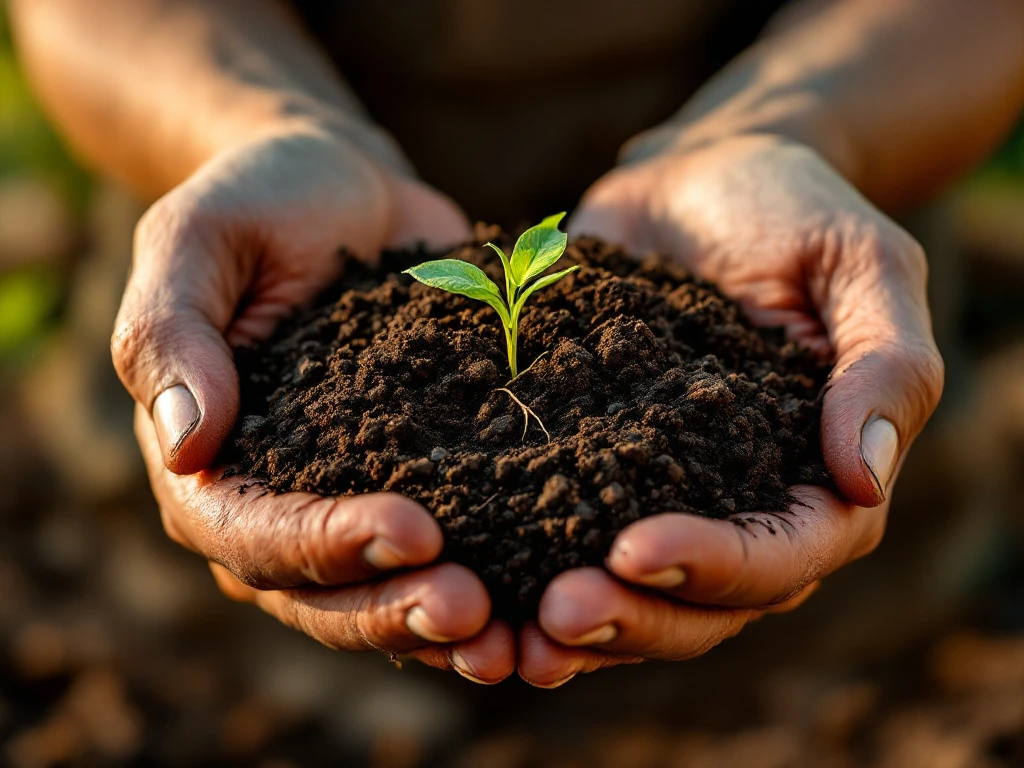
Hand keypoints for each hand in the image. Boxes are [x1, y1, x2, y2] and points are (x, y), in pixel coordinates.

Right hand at [112, 126, 513, 682]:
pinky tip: (554, 594)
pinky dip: (499, 581)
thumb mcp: (196, 242)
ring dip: (449, 628)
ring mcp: (352, 502)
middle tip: (475, 608)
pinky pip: (456, 550)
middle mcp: (277, 505)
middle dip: (398, 609)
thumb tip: (189, 445)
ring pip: (391, 596)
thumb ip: (173, 335)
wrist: (340, 189)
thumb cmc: (258, 204)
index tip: (413, 531)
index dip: (327, 545)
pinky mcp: (426, 482)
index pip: (254, 534)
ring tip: (521, 636)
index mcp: (209, 465)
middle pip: (326, 594)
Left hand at [519, 132, 943, 685]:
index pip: (786, 555)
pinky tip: (468, 582)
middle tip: (557, 611)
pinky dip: (522, 572)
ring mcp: (661, 495)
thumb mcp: (861, 264)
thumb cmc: (793, 212)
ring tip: (506, 634)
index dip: (717, 567)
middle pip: (701, 606)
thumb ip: (885, 364)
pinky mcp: (592, 468)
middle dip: (633, 618)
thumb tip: (865, 479)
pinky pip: (561, 537)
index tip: (636, 549)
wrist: (700, 179)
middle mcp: (740, 507)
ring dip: (576, 628)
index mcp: (818, 479)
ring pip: (632, 596)